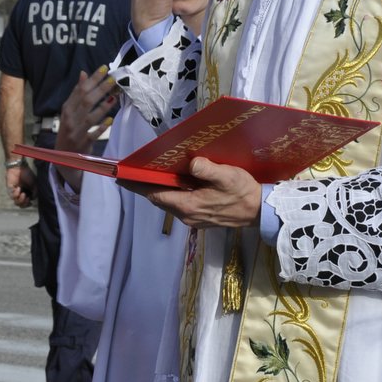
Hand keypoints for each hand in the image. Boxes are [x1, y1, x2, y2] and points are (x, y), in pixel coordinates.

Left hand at [6, 163, 34, 207]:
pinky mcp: (10, 190)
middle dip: (24, 204)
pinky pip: (12, 196)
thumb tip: (33, 199)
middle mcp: (20, 194)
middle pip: (21, 205)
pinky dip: (16, 194)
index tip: (30, 201)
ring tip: (23, 194)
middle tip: (27, 198)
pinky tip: (18, 188)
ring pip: (16, 202)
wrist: (19, 168)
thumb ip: (35, 192)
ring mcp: (15, 192)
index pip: (26, 203)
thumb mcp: (34, 184)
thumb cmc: (27, 174)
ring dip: (20, 200)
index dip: (28, 204)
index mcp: (27, 193)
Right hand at [56, 68, 116, 153]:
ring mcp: (76, 132)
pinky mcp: (83, 144)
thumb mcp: (69, 111)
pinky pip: (93, 135)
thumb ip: (77, 93)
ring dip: (103, 107)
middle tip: (113, 80)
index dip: (92, 79)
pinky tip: (110, 120)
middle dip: (100, 89)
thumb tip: (83, 73)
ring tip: (114, 97)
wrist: (63, 155)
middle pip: (86, 101)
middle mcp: (70, 119)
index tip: (104, 69)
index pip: (80, 90)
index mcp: (67, 108)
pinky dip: (101, 128)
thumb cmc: (69, 129)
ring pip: (90, 117)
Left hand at [136, 157, 260, 228]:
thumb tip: (191, 162)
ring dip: (160, 190)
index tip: (122, 177)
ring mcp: (194, 219)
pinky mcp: (201, 218)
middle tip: (135, 171)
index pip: (155, 195)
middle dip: (146, 186)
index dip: (137, 186)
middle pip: (159, 199)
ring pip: (169, 203)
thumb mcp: (227, 176)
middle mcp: (186, 215)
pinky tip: (176, 183)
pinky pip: (179, 205)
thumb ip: (207, 169)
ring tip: (153, 174)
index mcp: (188, 205)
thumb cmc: (243, 192)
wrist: (260, 211)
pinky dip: (172, 194)